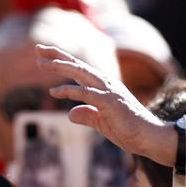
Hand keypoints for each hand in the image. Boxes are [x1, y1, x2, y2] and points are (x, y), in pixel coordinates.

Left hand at [36, 44, 174, 164]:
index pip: (79, 69)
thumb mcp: (101, 122)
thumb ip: (87, 115)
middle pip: (78, 65)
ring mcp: (108, 91)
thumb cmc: (127, 129)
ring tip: (41, 64)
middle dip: (57, 56)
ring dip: (60, 67)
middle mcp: (105, 83)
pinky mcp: (109, 102)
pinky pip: (86, 94)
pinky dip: (69, 91)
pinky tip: (54, 92)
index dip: (62, 60)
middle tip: (38, 48)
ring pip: (81, 73)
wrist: (148, 137)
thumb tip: (70, 114)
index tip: (43, 55)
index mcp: (103, 86)